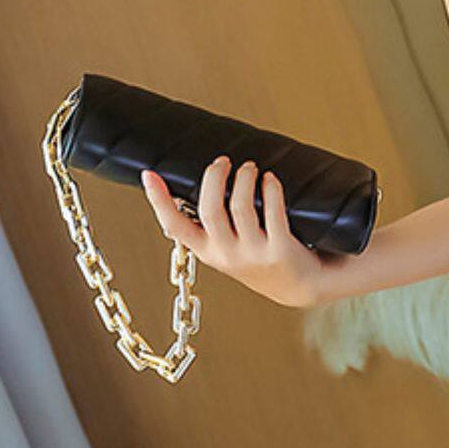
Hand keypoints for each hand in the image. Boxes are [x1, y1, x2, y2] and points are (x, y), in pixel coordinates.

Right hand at [141, 157, 338, 310]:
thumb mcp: (227, 250)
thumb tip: (198, 185)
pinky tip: (270, 180)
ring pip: (241, 206)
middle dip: (214, 178)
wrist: (299, 286)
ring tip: (249, 168)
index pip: (175, 226)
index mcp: (208, 252)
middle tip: (222, 161)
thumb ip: (211, 227)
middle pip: (210, 209)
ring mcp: (254, 254)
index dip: (159, 200)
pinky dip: (270, 189)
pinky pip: (273, 211)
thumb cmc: (262, 260)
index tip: (149, 175)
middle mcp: (227, 255)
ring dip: (244, 178)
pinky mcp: (280, 249)